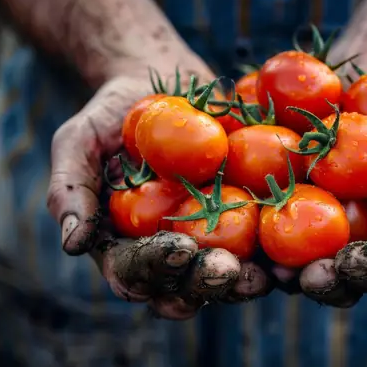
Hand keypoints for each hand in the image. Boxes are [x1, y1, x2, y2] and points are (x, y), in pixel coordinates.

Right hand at [47, 71, 271, 319]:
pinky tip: (295, 243)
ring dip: (248, 281)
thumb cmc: (113, 114)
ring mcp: (211, 238)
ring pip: (229, 274)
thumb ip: (70, 188)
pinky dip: (279, 248)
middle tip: (227, 271)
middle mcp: (171, 251)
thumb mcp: (78, 141)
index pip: (136, 273)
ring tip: (268, 273)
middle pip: (186, 285)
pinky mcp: (246, 217)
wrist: (162, 80)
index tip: (177, 250)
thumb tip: (73, 243)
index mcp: (127, 245)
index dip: (155, 270)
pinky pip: (264, 239)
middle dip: (206, 284)